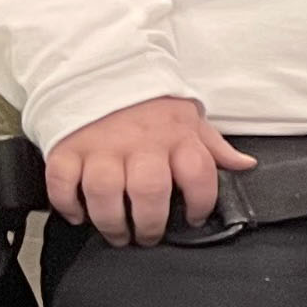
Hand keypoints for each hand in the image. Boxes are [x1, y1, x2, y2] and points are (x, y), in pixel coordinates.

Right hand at [44, 96, 256, 245]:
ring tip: (118, 234)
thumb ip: (215, 147)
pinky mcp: (68, 147)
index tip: (195, 218)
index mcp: (177, 136)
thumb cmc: (152, 104)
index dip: (202, 204)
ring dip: (110, 221)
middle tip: (148, 237)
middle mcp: (141, 143)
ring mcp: (102, 145)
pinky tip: (78, 215)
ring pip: (104, 192)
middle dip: (150, 225)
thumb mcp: (190, 119)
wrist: (103, 70)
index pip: (199, 175)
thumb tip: (245, 164)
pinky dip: (67, 204)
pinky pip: (62, 181)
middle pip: (148, 191)